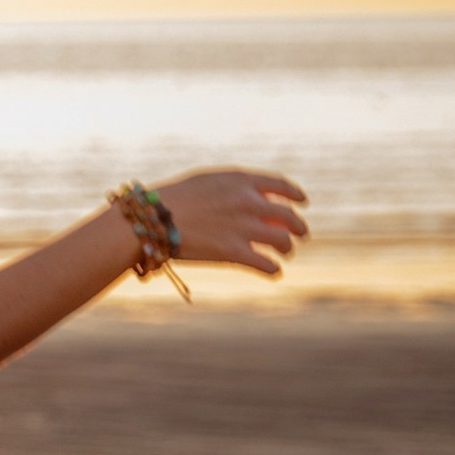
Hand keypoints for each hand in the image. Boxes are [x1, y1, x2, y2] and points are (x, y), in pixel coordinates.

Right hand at [153, 168, 308, 277]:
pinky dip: (273, 270)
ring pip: (282, 241)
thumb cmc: (174, 200)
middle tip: (300, 234)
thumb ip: (231, 186)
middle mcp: (248, 202)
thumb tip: (247, 193)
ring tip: (285, 254)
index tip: (302, 202)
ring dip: (288, 249)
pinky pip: (265, 264)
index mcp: (241, 181)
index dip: (295, 194)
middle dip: (299, 226)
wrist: (153, 219)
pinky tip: (274, 273)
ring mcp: (243, 228)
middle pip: (288, 215)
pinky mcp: (234, 253)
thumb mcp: (206, 181)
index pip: (280, 185)